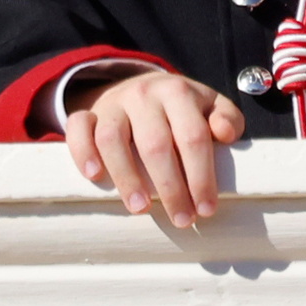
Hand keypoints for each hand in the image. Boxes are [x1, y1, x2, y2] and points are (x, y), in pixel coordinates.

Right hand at [70, 69, 244, 225]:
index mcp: (179, 92)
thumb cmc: (181, 108)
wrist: (139, 86)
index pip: (193, 136)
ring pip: (113, 138)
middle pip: (155, 144)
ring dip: (126, 176)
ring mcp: (113, 103)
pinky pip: (78, 128)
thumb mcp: (209, 105)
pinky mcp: (89, 113)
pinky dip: (82, 151)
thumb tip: (226, 135)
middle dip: (170, 187)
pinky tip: (94, 176)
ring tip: (140, 209)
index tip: (206, 209)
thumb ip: (227, 117)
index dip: (201, 175)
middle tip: (181, 219)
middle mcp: (144, 95)